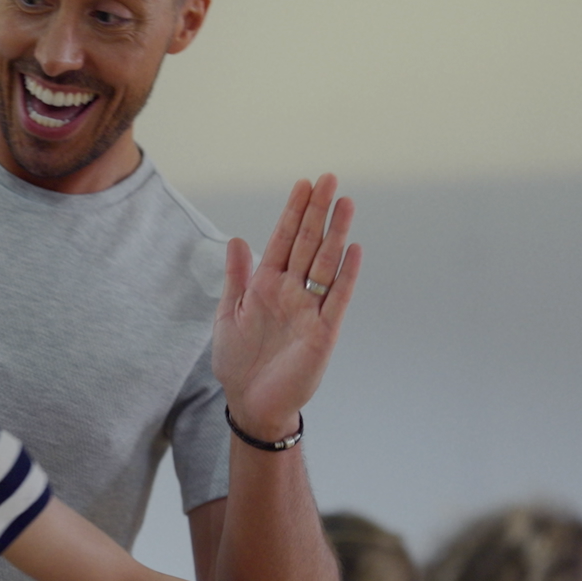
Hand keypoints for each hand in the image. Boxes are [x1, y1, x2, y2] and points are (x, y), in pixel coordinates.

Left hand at [212, 174, 360, 438]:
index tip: (303, 183)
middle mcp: (291, 291)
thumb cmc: (238, 361)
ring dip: (335, 234)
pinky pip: (336, 298)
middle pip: (307, 243)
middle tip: (328, 178)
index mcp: (266, 284)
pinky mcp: (323, 332)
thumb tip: (237, 239)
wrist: (251, 402)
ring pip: (324, 263)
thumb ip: (237, 277)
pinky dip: (345, 275)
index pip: (284, 239)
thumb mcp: (228, 314)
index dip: (293, 212)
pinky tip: (353, 249)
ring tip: (344, 202)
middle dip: (316, 211)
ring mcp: (309, 309)